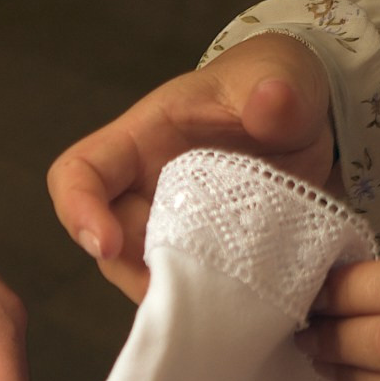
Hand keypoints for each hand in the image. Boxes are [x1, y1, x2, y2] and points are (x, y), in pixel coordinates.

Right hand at [47, 32, 339, 301]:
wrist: (301, 121)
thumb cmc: (272, 87)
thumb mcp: (282, 75)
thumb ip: (279, 86)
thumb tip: (274, 99)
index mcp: (141, 140)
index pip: (79, 173)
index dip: (78, 210)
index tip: (104, 244)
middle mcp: (143, 190)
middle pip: (110, 244)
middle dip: (138, 272)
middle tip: (188, 289)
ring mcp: (171, 229)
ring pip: (147, 276)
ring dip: (178, 295)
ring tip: (225, 300)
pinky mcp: (202, 257)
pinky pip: (192, 290)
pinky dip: (212, 303)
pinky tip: (249, 305)